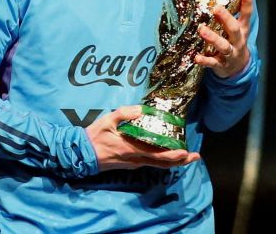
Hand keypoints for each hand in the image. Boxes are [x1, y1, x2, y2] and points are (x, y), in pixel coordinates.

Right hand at [86, 105, 200, 171]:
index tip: (187, 152)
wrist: (80, 155)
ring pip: (157, 165)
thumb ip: (124, 113)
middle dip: (180, 161)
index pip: (158, 155)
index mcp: (131, 149)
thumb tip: (141, 110)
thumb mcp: (107, 121)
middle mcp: (135, 159)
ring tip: (187, 156)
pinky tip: (168, 152)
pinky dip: (162, 160)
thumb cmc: (94, 136)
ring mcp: (132, 164)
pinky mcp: (129, 164)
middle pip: (162, 163)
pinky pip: (150, 163)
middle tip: (195, 156)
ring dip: (173, 161)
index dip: (174, 155)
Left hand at [194, 0, 252, 77]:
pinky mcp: (221, 64)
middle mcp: (238, 41)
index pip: (246, 14)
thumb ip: (233, 14)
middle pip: (234, 29)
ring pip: (223, 46)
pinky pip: (213, 62)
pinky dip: (205, 60)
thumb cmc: (235, 42)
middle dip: (226, 19)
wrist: (238, 68)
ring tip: (202, 29)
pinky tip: (196, 57)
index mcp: (242, 30)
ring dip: (213, 38)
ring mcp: (230, 53)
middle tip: (216, 8)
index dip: (247, 2)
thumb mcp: (238, 29)